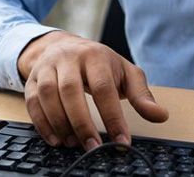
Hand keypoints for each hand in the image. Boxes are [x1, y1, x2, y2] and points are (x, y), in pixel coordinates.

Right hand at [18, 31, 167, 149]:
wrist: (64, 46)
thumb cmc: (100, 64)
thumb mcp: (126, 73)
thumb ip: (142, 95)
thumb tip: (161, 115)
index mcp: (97, 56)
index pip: (104, 88)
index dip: (112, 117)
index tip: (121, 141)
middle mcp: (70, 59)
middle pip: (71, 91)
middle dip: (83, 123)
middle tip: (93, 147)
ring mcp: (48, 68)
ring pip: (48, 95)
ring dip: (60, 124)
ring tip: (73, 144)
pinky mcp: (32, 80)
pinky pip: (32, 102)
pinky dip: (42, 123)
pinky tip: (55, 139)